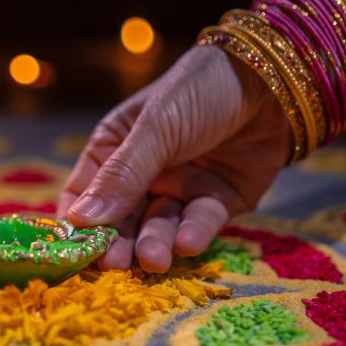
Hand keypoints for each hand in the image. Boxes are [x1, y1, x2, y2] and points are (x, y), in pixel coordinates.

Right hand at [59, 44, 291, 272]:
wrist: (272, 80)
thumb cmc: (200, 91)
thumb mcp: (156, 128)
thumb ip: (122, 175)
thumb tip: (79, 220)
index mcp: (115, 147)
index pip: (84, 194)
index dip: (77, 224)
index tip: (73, 251)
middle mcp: (143, 173)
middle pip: (120, 219)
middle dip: (117, 242)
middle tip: (114, 265)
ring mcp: (180, 188)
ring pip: (159, 226)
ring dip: (154, 243)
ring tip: (153, 259)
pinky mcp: (216, 202)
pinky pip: (199, 223)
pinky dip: (193, 234)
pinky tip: (188, 242)